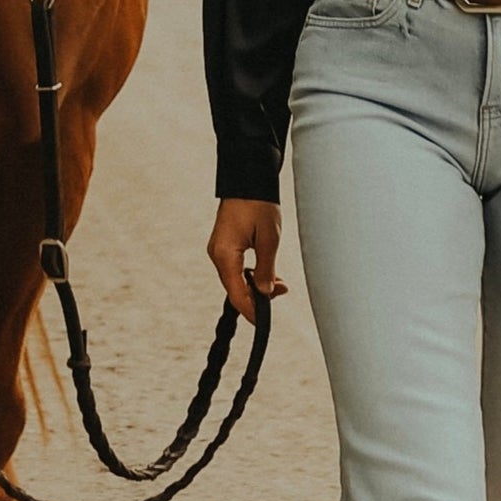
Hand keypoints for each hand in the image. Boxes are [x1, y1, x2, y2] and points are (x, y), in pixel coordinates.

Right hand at [207, 198, 288, 324]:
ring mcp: (219, 250)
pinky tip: (267, 273)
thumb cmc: (258, 204)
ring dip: (256, 285)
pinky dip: (251, 274)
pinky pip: (236, 268)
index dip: (251, 311)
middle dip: (258, 297)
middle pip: (235, 289)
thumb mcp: (269, 239)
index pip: (237, 294)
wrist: (248, 178)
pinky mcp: (224, 245)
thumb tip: (264, 292)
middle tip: (283, 291)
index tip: (264, 322)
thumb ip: (265, 269)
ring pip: (236, 279)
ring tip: (280, 283)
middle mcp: (217, 255)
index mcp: (225, 255)